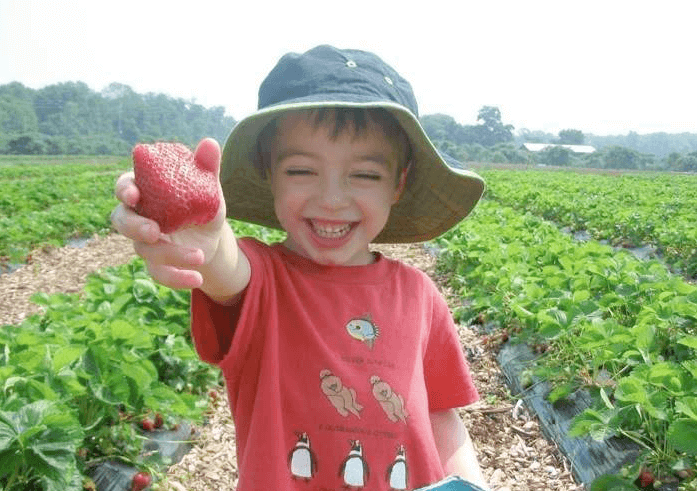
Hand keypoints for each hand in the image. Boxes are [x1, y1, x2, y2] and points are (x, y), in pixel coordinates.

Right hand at [111, 138, 226, 288]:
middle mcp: (139, 216)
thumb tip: (209, 143)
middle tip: (154, 231)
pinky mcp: (156, 263)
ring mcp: (144, 242)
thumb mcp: (209, 189)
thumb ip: (206, 168)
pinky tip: (196, 279)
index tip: (133, 194)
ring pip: (144, 250)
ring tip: (199, 257)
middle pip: (121, 221)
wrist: (213, 237)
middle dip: (134, 226)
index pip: (125, 187)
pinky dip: (177, 278)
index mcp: (146, 191)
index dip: (124, 190)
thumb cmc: (202, 204)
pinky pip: (158, 273)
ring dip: (170, 255)